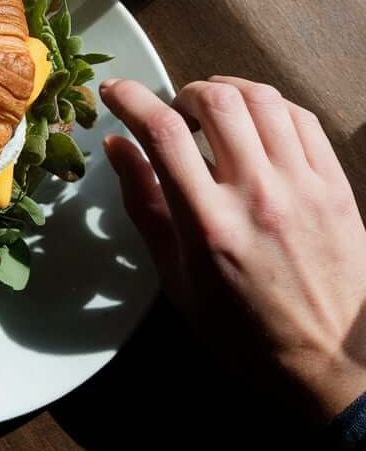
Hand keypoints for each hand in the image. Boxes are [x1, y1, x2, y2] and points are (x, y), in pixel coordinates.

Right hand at [101, 75, 365, 420]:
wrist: (331, 361)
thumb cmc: (245, 331)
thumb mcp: (177, 280)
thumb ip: (145, 206)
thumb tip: (117, 147)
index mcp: (209, 225)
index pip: (162, 133)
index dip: (131, 98)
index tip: (115, 89)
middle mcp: (257, 196)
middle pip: (215, 102)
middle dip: (183, 93)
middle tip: (174, 112)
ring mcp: (302, 186)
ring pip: (262, 99)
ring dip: (227, 90)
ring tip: (212, 108)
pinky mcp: (334, 185)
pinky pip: (302, 119)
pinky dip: (271, 106)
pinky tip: (257, 120)